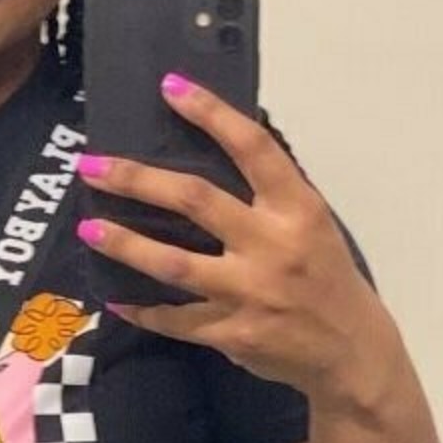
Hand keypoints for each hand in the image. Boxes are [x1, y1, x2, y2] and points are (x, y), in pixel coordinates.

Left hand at [76, 73, 399, 411]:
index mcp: (298, 210)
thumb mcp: (312, 226)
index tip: (170, 88)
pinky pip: (175, 320)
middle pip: (195, 201)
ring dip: (125, 244)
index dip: (211, 114)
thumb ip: (269, 195)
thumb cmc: (328, 279)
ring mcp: (249, 294)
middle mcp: (272, 247)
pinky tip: (115, 298)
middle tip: (92, 166)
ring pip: (173, 264)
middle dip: (137, 180)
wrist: (353, 354)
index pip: (253, 148)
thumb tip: (217, 148)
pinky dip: (143, 310)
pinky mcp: (232, 334)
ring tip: (89, 227)